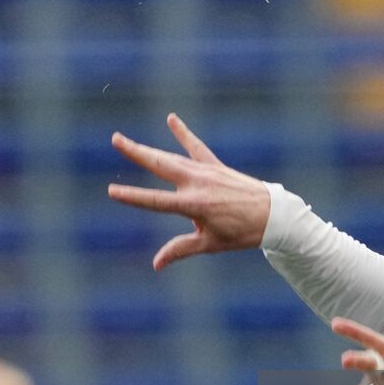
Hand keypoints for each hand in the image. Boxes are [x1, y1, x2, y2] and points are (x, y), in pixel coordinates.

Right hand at [107, 113, 270, 270]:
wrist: (272, 215)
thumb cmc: (240, 233)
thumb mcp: (210, 244)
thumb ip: (180, 250)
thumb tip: (156, 265)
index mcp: (194, 205)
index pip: (155, 201)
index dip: (132, 197)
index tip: (111, 191)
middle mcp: (197, 184)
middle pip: (160, 165)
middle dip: (136, 153)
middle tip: (115, 140)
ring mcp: (206, 172)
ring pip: (171, 157)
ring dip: (149, 149)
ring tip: (127, 141)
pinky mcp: (216, 166)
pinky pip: (196, 147)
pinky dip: (184, 134)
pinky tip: (172, 119)